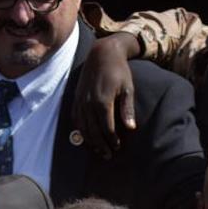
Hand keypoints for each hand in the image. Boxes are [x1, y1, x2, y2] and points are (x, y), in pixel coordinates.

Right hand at [74, 32, 142, 159]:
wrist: (102, 53)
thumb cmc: (119, 70)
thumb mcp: (128, 88)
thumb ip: (127, 109)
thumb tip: (131, 128)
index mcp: (103, 101)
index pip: (106, 128)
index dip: (112, 140)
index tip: (117, 147)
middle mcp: (89, 103)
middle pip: (93, 131)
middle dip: (101, 145)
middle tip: (108, 155)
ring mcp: (80, 101)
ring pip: (83, 127)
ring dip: (90, 141)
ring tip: (98, 149)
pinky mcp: (76, 97)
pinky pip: (76, 118)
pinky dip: (80, 130)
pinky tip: (86, 136)